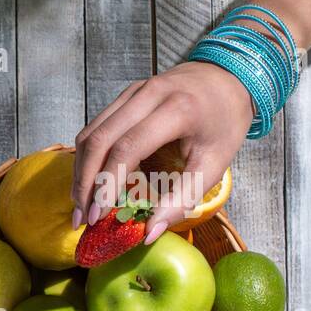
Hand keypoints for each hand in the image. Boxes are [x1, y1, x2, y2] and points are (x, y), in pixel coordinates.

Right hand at [71, 61, 253, 242]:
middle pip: (99, 140)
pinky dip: (87, 157)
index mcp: (177, 109)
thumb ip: (183, 199)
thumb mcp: (216, 163)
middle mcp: (149, 94)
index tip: (97, 215)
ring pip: (90, 133)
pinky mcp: (124, 95)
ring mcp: (133, 92)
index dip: (107, 184)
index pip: (127, 148)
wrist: (230, 77)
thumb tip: (149, 233)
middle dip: (85, 183)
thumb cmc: (225, 122)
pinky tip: (89, 180)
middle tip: (82, 217)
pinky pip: (94, 127)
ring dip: (80, 172)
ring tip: (80, 203)